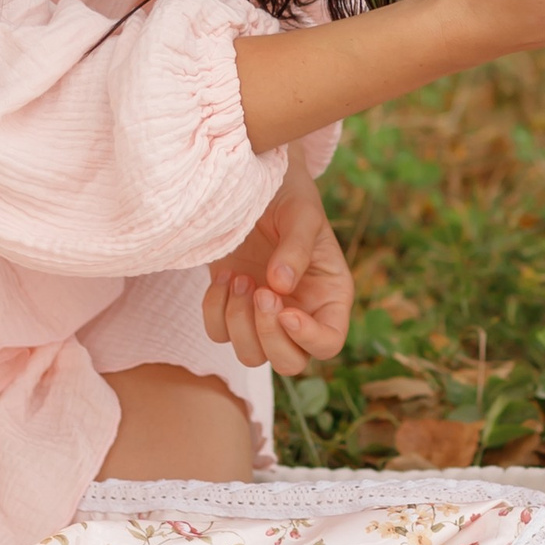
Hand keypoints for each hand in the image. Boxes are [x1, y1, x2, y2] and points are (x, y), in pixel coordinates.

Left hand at [199, 156, 353, 374]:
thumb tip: (281, 286)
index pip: (329, 342)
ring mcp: (265, 314)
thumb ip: (296, 248)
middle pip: (290, 363)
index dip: (308, 337)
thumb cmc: (288, 195)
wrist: (253, 181)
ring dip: (239, 323)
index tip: (284, 307)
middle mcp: (301, 313)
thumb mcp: (301, 213)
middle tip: (260, 292)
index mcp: (329, 296)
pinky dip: (215, 312)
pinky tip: (222, 277)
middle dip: (269, 335)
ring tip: (239, 278)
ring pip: (251, 356)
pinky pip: (219, 334)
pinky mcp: (233, 306)